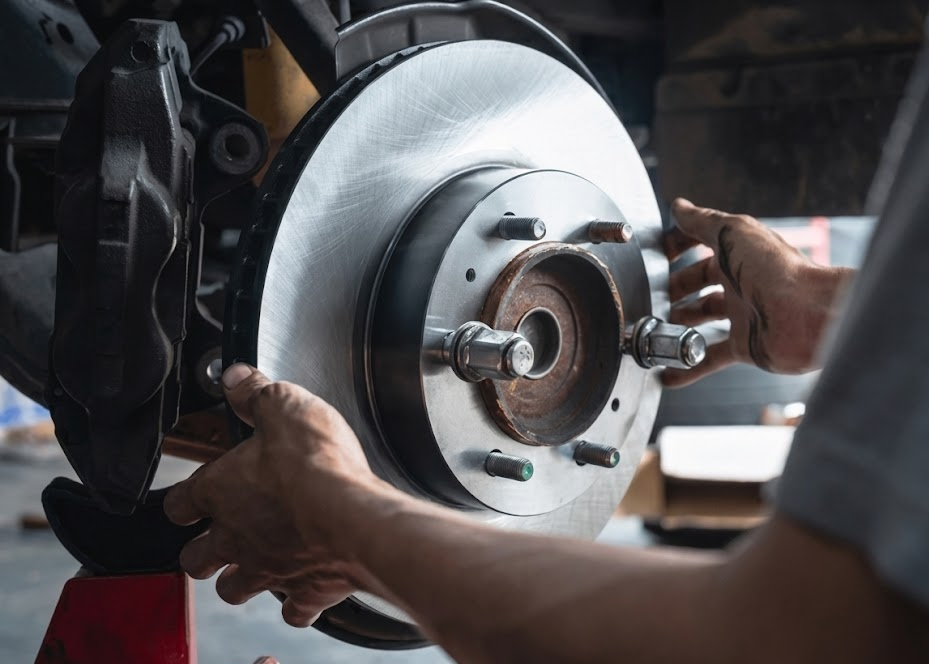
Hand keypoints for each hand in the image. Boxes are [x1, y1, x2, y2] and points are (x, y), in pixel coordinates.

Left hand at [164, 364, 386, 626]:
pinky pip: (293, 610)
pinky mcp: (306, 591)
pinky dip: (296, 602)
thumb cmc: (318, 466)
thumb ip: (255, 392)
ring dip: (240, 579)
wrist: (356, 518)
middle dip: (202, 551)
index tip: (193, 497)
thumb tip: (235, 376)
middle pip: (195, 558)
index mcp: (221, 491)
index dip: (184, 500)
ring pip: (233, 589)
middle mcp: (236, 536)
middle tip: (216, 540)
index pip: (178, 503)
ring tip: (255, 565)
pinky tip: (305, 589)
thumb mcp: (283, 406)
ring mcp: (268, 568)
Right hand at [663, 199, 851, 387]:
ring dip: (678, 324)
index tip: (657, 255)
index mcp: (737, 255)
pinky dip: (688, 369)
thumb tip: (680, 207)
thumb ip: (703, 221)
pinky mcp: (744, 346)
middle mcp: (740, 283)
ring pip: (702, 319)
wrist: (811, 315)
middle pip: (699, 284)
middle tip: (651, 295)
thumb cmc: (780, 272)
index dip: (678, 247)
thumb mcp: (734, 234)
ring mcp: (742, 315)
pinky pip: (710, 358)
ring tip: (655, 328)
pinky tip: (669, 374)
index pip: (701, 245)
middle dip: (675, 288)